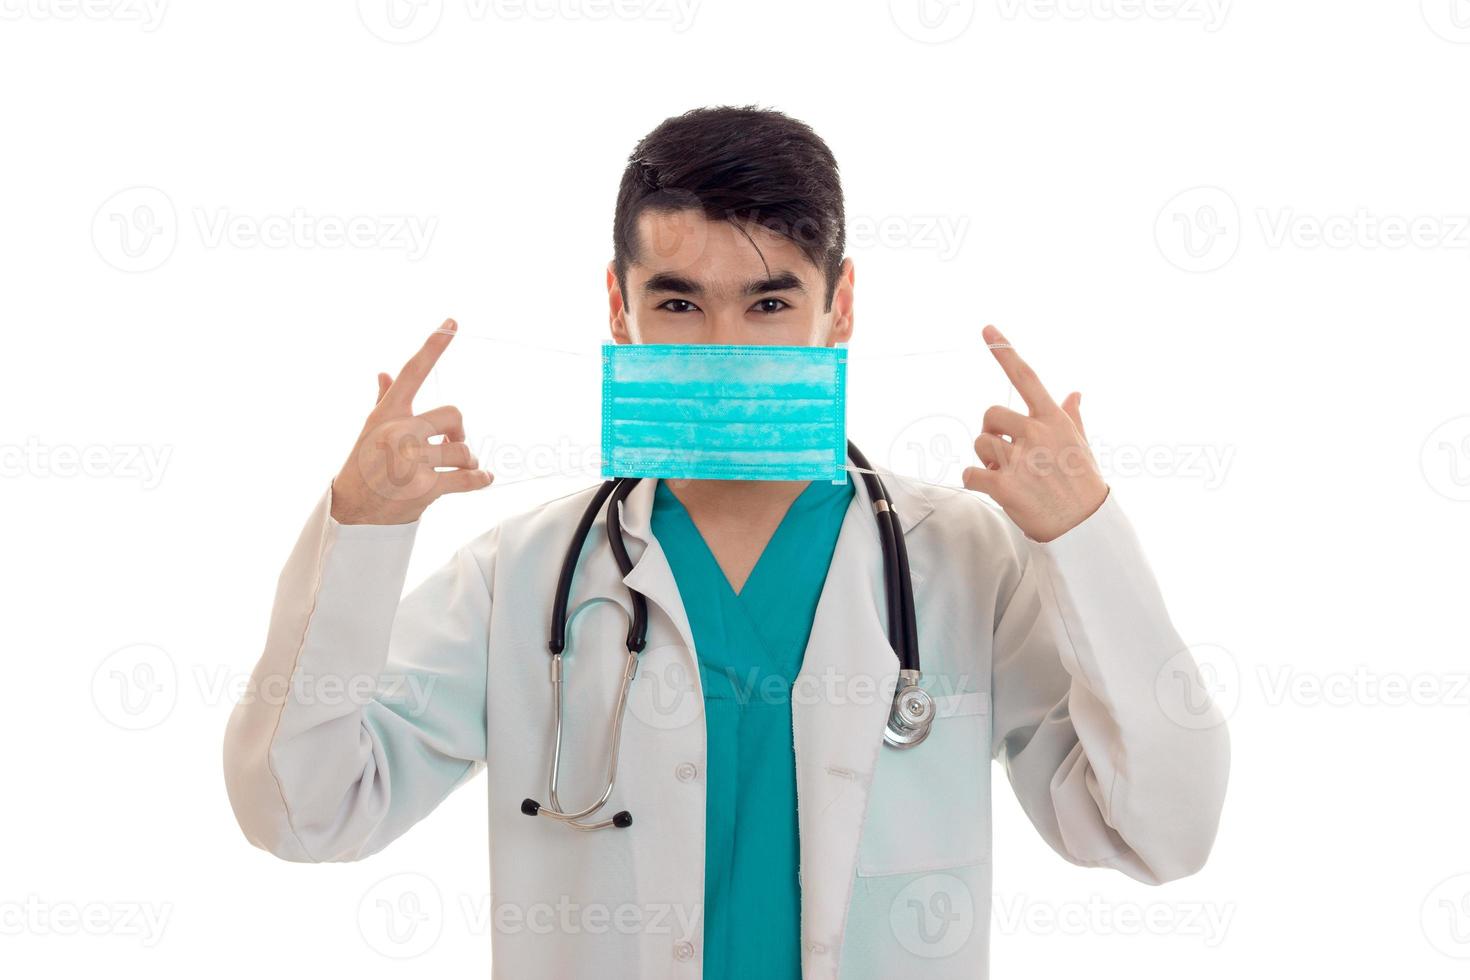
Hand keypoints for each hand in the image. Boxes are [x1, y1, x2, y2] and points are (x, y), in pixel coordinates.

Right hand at [329, 318, 492, 524]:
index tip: (452, 323)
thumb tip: (385, 372)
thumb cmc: (364, 464)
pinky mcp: (424, 488)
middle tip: (449, 447)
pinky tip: (483, 478)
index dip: (434, 346)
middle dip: (458, 432)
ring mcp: (411, 461)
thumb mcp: (370, 429)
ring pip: (464, 450)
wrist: (352, 510)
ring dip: (467, 461)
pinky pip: (468, 478)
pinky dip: (480, 479)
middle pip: (455, 415)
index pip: (413, 371)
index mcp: (387, 413)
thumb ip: (384, 400)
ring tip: (456, 468)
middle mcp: (398, 432)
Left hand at [961, 325, 1107, 542]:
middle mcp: (1036, 433)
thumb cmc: (1083, 483)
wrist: (1085, 527)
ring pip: (980, 445)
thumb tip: (1075, 393)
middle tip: (1005, 454)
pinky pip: (970, 474)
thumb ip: (1071, 416)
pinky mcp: (1004, 486)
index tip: (987, 329)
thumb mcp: (1082, 445)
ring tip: (1009, 476)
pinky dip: (975, 482)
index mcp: (1053, 419)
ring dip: (986, 460)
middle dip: (991, 433)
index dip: (1004, 350)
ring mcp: (1020, 459)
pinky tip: (993, 490)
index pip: (1026, 377)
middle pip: (990, 415)